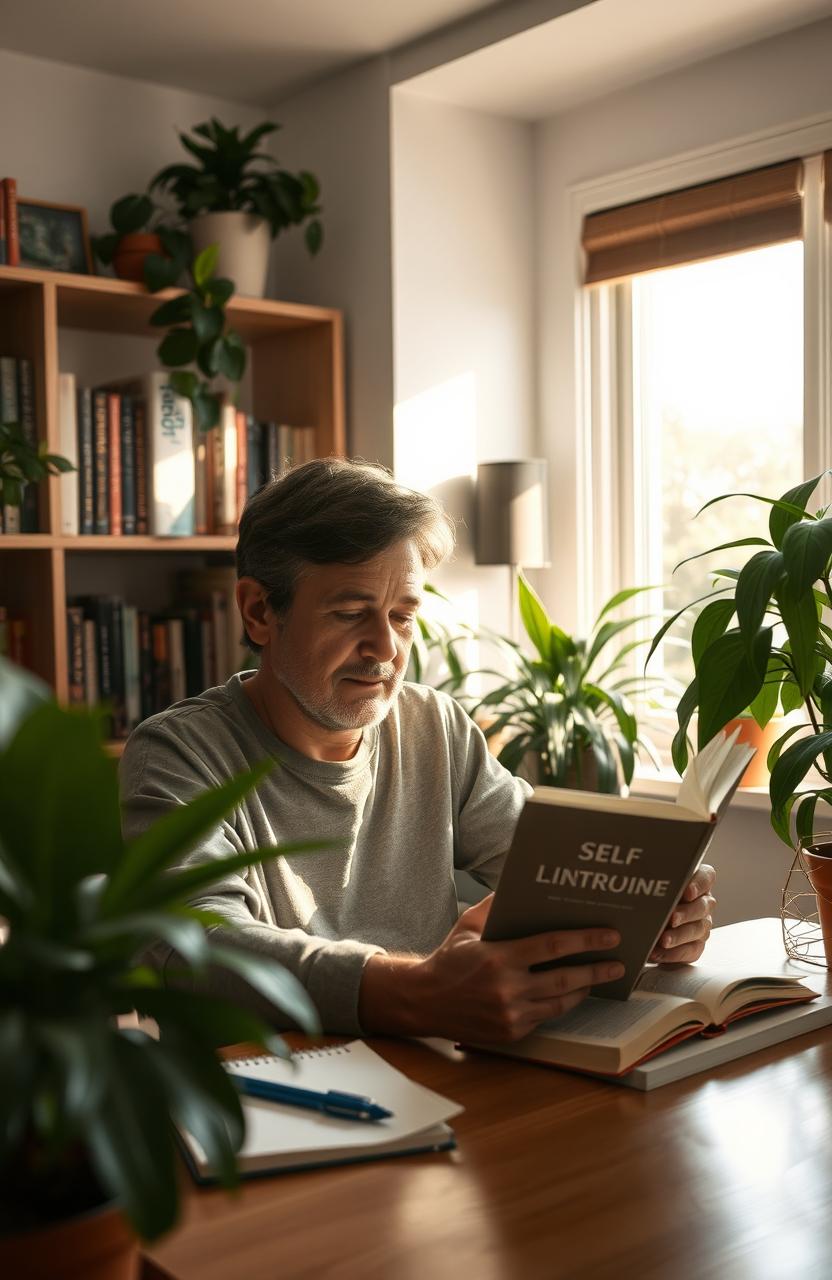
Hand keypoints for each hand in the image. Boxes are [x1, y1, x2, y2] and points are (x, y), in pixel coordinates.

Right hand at [359, 895, 623, 1043]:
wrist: (424, 1001)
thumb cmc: (448, 959)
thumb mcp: (468, 925)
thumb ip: (496, 906)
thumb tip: (520, 884)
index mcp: (498, 958)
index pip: (552, 947)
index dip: (584, 941)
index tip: (609, 935)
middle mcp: (507, 989)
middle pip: (565, 979)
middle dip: (596, 969)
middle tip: (619, 962)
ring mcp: (510, 1015)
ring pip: (560, 1003)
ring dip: (584, 990)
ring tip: (600, 977)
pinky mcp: (511, 1033)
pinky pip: (545, 1017)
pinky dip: (560, 1005)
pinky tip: (572, 993)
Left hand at [649, 864, 715, 964]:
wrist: (643, 921)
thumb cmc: (648, 896)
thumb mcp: (651, 885)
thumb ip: (653, 881)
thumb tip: (640, 874)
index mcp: (697, 882)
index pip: (706, 877)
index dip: (699, 884)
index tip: (687, 892)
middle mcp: (703, 903)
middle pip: (702, 906)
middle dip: (686, 913)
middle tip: (672, 918)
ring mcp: (702, 924)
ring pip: (697, 930)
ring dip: (679, 936)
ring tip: (663, 940)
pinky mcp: (696, 945)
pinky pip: (691, 951)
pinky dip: (674, 954)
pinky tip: (657, 953)